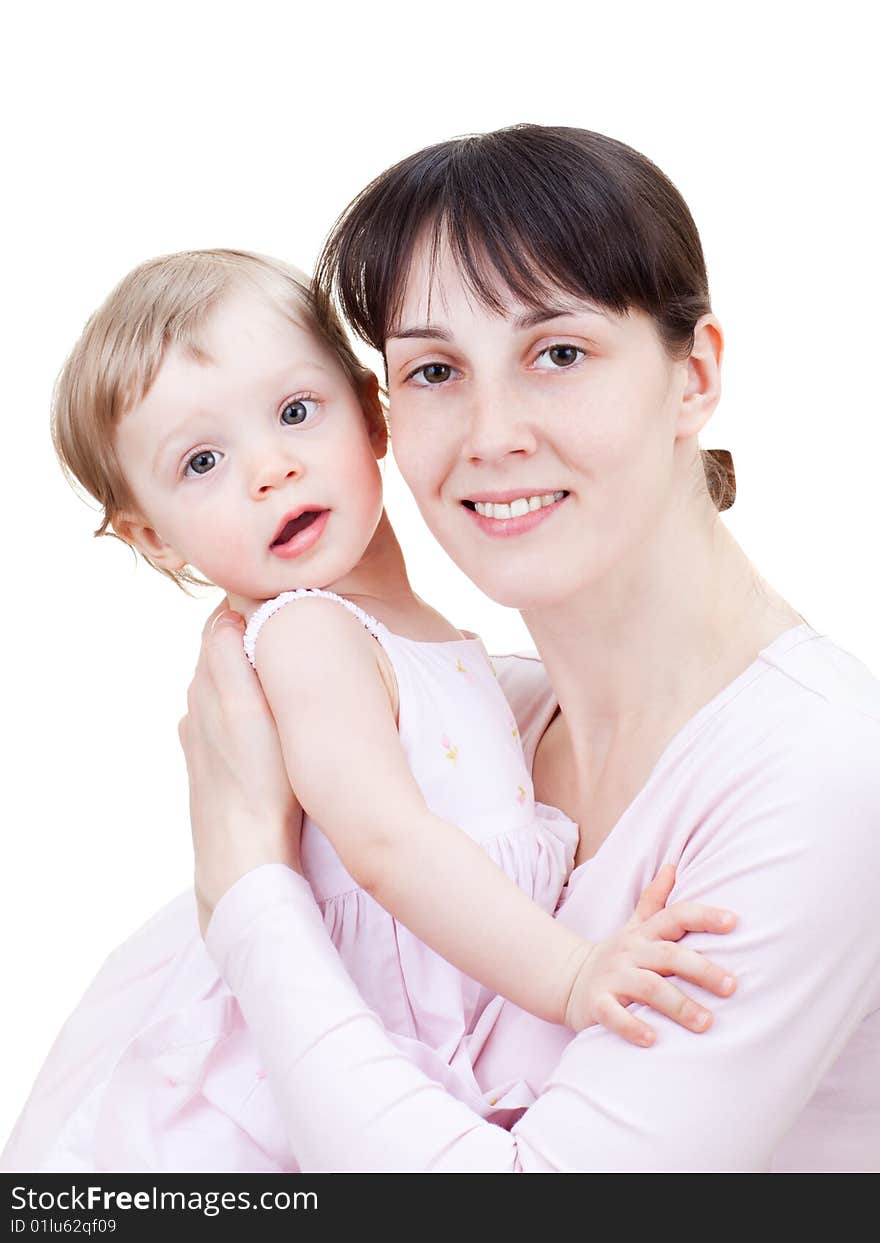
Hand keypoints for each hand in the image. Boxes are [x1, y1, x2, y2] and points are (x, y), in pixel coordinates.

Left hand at [179, 602, 302, 937]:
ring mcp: (199, 734)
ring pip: (222, 684)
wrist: (244, 853)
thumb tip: (228, 611)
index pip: (221, 623)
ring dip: (247, 672)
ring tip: (284, 672)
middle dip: (250, 637)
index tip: (284, 604)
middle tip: (292, 631)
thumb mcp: (250, 707)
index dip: (250, 609)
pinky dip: (242, 705)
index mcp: (207, 684)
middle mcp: (196, 704)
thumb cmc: (262, 782)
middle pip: (220, 651)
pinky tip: (265, 720)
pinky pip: (222, 716)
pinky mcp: (206, 761)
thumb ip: (231, 655)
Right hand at [563, 865, 736, 1044]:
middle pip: (669, 955)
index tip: (734, 922)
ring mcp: (613, 977)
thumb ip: (655, 900)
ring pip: (648, 987)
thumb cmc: (618, 955)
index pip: (675, 916)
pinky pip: (614, 1015)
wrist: (570, 980)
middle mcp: (630, 952)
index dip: (704, 916)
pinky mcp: (597, 1003)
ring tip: (707, 1023)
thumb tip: (673, 865)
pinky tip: (653, 1041)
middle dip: (701, 969)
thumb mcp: (634, 925)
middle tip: (732, 987)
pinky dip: (633, 1027)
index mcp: (644, 933)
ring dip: (679, 1005)